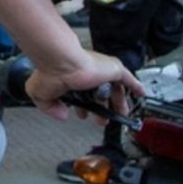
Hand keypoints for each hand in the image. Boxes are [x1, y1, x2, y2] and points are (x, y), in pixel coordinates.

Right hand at [24, 49, 144, 122]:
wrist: (61, 62)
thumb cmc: (51, 73)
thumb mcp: (42, 96)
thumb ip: (50, 108)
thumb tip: (62, 115)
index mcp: (73, 79)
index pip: (84, 94)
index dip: (86, 107)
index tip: (85, 115)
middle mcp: (88, 75)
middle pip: (101, 94)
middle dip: (104, 109)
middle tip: (104, 121)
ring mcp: (102, 71)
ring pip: (115, 89)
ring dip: (119, 103)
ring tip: (122, 115)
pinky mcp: (113, 69)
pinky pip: (128, 79)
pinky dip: (135, 86)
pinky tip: (141, 93)